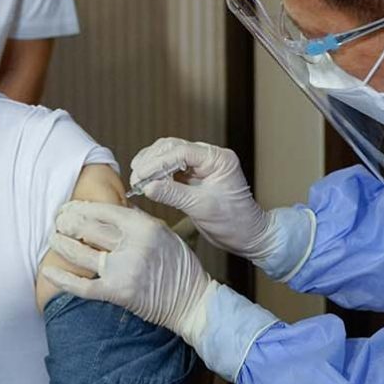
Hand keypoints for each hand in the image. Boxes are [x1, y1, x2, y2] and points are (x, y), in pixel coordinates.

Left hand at [43, 201, 214, 346]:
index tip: (70, 207)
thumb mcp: (164, 232)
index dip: (82, 207)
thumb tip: (112, 208)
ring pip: (80, 253)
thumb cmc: (180, 266)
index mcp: (144, 227)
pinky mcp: (117, 293)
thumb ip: (138, 219)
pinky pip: (82, 286)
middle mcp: (132, 246)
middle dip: (67, 223)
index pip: (104, 210)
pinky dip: (62, 278)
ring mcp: (123, 270)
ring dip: (61, 244)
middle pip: (88, 228)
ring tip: (53, 238)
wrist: (192, 301)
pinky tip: (48, 270)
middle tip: (58, 221)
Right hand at [131, 138, 310, 279]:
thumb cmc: (234, 222)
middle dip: (152, 161)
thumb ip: (173, 194)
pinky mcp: (195, 176)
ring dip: (152, 165)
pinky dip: (158, 174)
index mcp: (218, 159)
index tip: (140, 175)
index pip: (181, 151)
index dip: (157, 162)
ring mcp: (202, 166)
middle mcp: (210, 157)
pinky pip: (172, 169)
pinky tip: (147, 182)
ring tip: (138, 180)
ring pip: (169, 155)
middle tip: (136, 178)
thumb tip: (148, 186)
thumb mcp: (201, 208)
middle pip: (172, 148)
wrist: (248, 236)